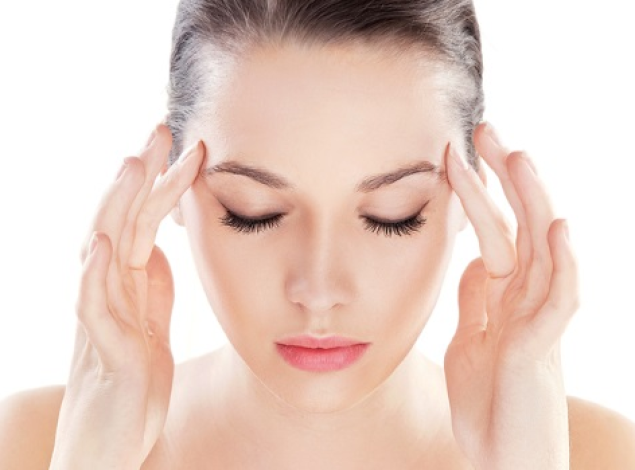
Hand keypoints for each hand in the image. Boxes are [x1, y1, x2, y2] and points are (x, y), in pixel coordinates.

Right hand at [50, 125, 204, 469]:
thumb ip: (150, 288)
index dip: (163, 184)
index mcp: (128, 284)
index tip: (187, 148)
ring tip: (131, 164)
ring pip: (104, 251)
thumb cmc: (131, 384)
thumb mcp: (149, 325)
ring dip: (116, 206)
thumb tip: (156, 249)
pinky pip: (93, 307)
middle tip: (160, 130)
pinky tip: (103, 242)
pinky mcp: (105, 351)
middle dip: (141, 176)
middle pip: (123, 221)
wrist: (110, 443)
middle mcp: (110, 292)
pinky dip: (95, 272)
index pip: (144, 221)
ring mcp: (103, 318)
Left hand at [443, 123, 578, 469]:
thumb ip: (477, 300)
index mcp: (506, 295)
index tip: (457, 152)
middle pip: (520, 225)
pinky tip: (555, 228)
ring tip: (519, 156)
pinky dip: (561, 265)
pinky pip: (559, 303)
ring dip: (532, 203)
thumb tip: (476, 262)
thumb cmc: (489, 403)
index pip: (495, 230)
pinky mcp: (540, 351)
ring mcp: (537, 323)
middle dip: (505, 177)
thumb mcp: (472, 339)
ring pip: (541, 251)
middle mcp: (526, 300)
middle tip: (484, 128)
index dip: (479, 191)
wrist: (501, 461)